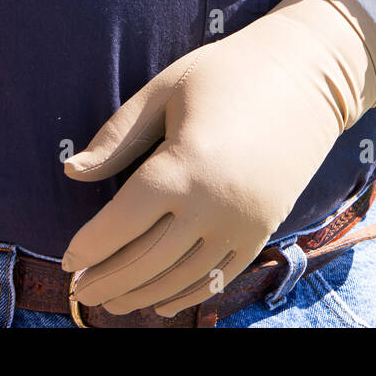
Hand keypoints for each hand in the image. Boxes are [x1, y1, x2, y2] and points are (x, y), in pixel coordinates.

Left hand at [61, 0, 375, 316]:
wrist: (309, 75)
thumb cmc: (228, 72)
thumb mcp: (165, 89)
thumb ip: (117, 136)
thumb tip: (71, 173)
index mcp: (182, 165)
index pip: (120, 224)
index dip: (89, 248)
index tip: (67, 261)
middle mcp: (214, 204)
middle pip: (147, 261)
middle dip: (107, 281)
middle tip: (80, 291)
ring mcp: (243, 222)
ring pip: (181, 278)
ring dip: (141, 295)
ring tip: (111, 302)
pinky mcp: (264, 229)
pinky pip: (221, 278)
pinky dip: (187, 296)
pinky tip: (159, 303)